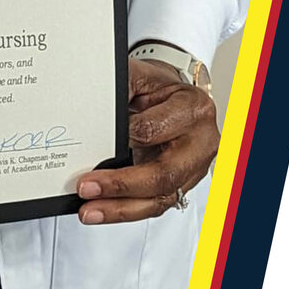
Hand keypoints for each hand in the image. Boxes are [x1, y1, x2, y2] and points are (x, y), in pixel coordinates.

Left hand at [75, 58, 218, 224]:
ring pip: (159, 198)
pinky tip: (104, 211)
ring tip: (90, 210)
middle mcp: (201, 142)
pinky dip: (126, 211)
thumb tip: (90, 110)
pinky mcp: (182, 186)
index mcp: (194, 109)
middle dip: (121, 185)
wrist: (174, 99)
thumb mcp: (140, 78)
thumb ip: (120, 88)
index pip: (152, 130)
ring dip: (120, 208)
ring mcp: (194, 168)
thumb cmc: (158, 90)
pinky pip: (154, 206)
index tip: (96, 141)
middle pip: (163, 174)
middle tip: (87, 187)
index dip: (122, 138)